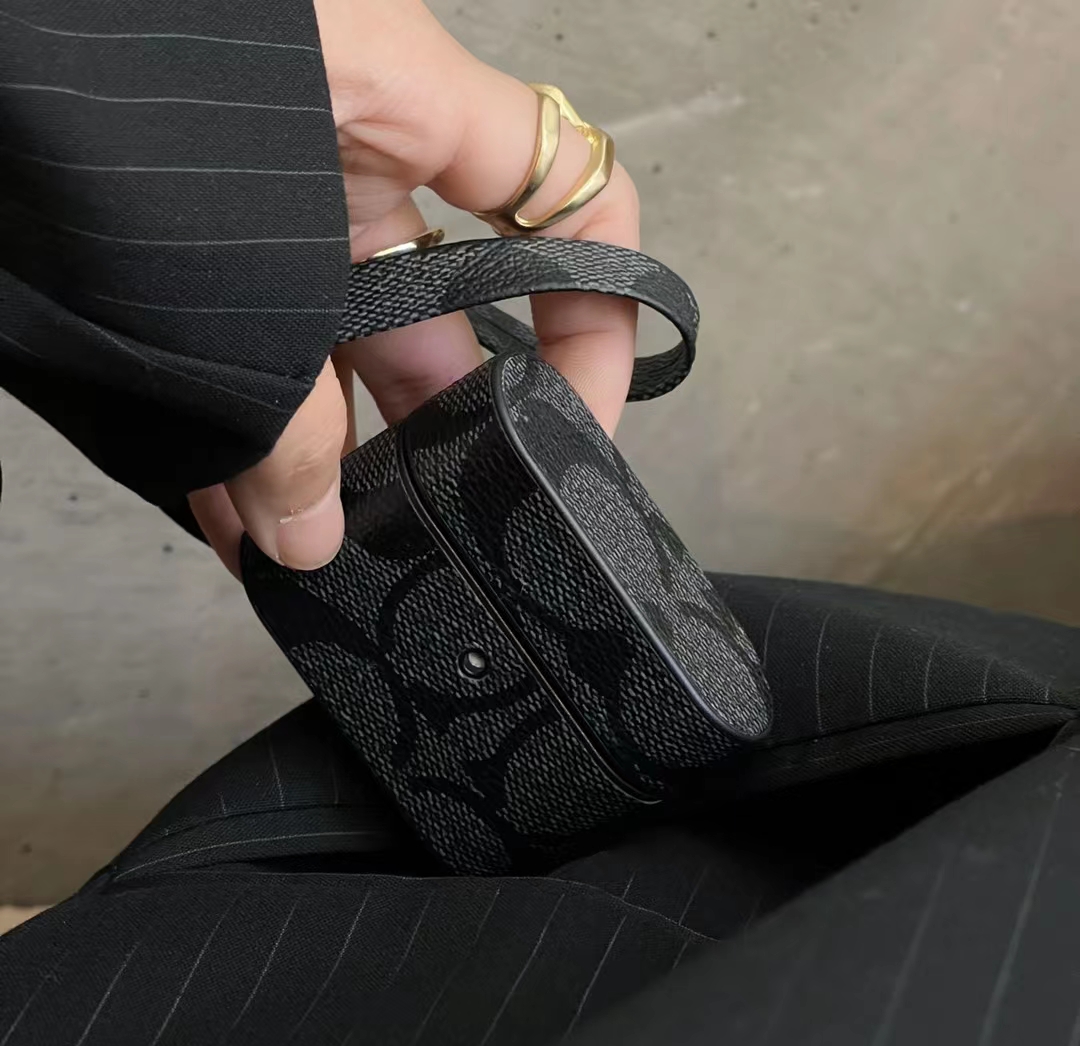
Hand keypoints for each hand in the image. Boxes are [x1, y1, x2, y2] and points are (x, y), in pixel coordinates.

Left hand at [190, 0, 639, 575]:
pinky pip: (255, 356)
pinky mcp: (198, 247)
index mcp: (401, 104)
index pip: (577, 203)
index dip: (607, 318)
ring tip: (316, 545)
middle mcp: (350, 153)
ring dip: (330, 453)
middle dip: (443, 427)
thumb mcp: (231, 258)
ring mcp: (272, 204)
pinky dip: (248, 436)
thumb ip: (287, 417)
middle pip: (450, 311)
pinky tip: (239, 518)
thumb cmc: (79, 60)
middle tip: (432, 523)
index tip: (581, 427)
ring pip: (339, 351)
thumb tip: (308, 541)